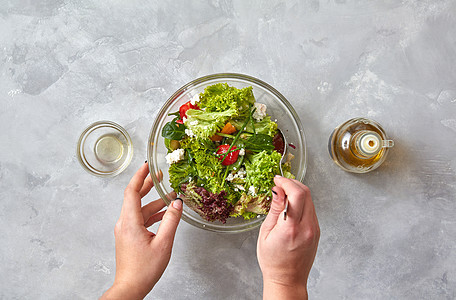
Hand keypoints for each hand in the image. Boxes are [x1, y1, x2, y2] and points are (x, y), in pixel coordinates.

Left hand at [101, 163, 182, 299]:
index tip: (147, 166)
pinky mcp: (129, 236)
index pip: (132, 192)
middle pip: (134, 197)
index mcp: (129, 222)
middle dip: (147, 185)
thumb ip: (171, 220)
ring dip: (153, 202)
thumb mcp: (163, 243)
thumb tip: (177, 203)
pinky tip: (164, 214)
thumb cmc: (143, 270)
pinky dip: (152, 214)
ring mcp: (125, 230)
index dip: (139, 177)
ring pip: (139, 209)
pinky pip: (140, 219)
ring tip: (169, 196)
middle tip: (159, 175)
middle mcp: (124, 223)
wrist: (130, 287)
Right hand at [257, 176, 319, 299]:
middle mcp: (307, 227)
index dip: (287, 182)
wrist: (287, 279)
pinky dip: (301, 201)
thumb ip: (274, 209)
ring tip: (283, 195)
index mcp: (291, 228)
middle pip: (306, 193)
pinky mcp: (316, 231)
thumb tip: (277, 190)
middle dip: (292, 183)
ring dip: (297, 191)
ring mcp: (314, 229)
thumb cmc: (273, 261)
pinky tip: (291, 205)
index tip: (277, 180)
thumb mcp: (266, 233)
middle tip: (279, 185)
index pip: (297, 194)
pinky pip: (311, 209)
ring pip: (310, 199)